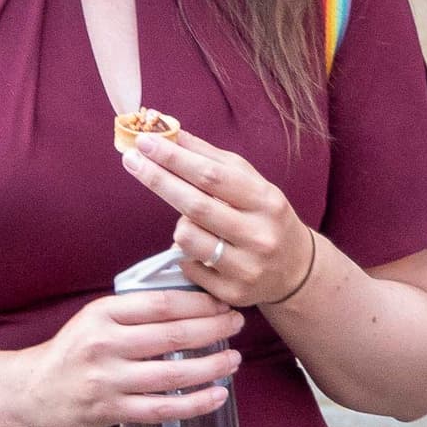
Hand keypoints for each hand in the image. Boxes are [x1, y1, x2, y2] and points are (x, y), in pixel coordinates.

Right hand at [0, 289, 243, 426]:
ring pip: (172, 375)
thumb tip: (189, 301)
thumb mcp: (94, 319)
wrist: (29, 391)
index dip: (199, 302)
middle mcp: (104, 344)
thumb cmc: (71, 352)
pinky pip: (162, 409)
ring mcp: (107, 380)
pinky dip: (194, 404)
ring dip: (211, 367)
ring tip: (234, 360)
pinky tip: (217, 395)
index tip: (222, 302)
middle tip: (237, 324)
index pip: (161, 303)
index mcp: (102, 314)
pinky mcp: (111, 410)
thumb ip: (133, 311)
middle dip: (213, 328)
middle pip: (172, 335)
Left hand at [121, 127, 317, 310]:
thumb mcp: (250, 182)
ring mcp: (246, 268)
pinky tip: (202, 250)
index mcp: (265, 201)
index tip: (145, 142)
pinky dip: (185, 254)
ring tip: (193, 222)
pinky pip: (188, 266)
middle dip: (158, 180)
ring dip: (179, 224)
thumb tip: (171, 132)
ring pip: (186, 239)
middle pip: (195, 206)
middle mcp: (259, 235)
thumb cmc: (264, 216)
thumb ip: (210, 158)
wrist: (295, 269)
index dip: (175, 158)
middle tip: (131, 160)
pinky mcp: (232, 293)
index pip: (212, 176)